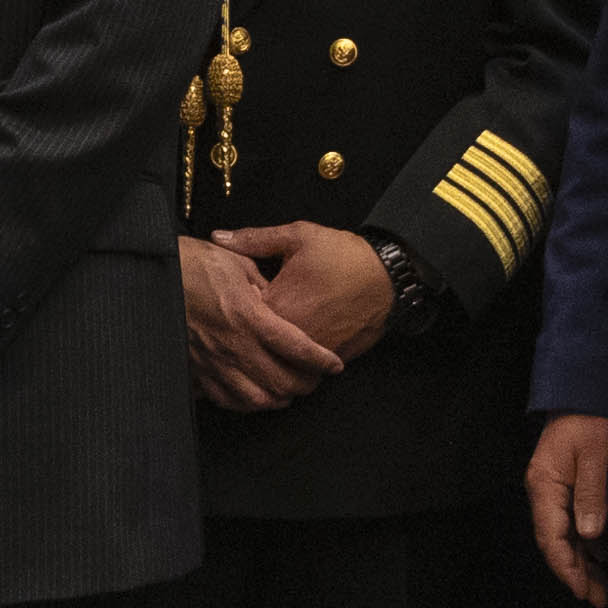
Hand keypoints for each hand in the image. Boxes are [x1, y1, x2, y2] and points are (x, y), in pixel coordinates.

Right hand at [179, 236, 346, 410]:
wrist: (153, 277)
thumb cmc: (192, 264)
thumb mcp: (236, 263)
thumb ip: (263, 283)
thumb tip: (278, 297)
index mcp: (247, 315)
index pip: (295, 346)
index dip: (320, 360)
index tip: (334, 364)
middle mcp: (232, 343)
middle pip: (280, 381)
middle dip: (304, 385)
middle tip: (313, 379)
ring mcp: (212, 361)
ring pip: (255, 398)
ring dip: (277, 398)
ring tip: (286, 390)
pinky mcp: (195, 369)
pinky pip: (225, 399)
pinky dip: (245, 402)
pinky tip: (253, 393)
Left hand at [226, 221, 395, 365]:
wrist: (389, 276)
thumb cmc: (344, 255)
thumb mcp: (297, 237)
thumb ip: (254, 240)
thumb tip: (218, 237)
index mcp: (276, 304)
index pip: (238, 318)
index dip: (233, 310)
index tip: (233, 301)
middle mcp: (291, 334)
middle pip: (255, 347)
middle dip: (249, 338)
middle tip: (247, 326)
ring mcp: (311, 352)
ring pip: (279, 365)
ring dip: (272, 356)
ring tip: (270, 342)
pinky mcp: (330, 360)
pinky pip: (303, 371)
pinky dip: (295, 364)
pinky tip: (292, 351)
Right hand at [525, 413, 607, 606]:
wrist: (591, 386)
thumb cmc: (594, 416)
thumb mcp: (598, 454)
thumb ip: (593, 494)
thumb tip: (589, 535)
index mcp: (545, 484)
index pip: (551, 537)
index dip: (567, 568)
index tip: (584, 591)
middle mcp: (545, 489)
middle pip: (556, 541)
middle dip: (577, 573)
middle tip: (599, 599)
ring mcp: (556, 486)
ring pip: (566, 534)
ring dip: (584, 560)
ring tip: (603, 585)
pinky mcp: (569, 482)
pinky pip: (574, 520)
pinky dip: (588, 541)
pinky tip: (603, 553)